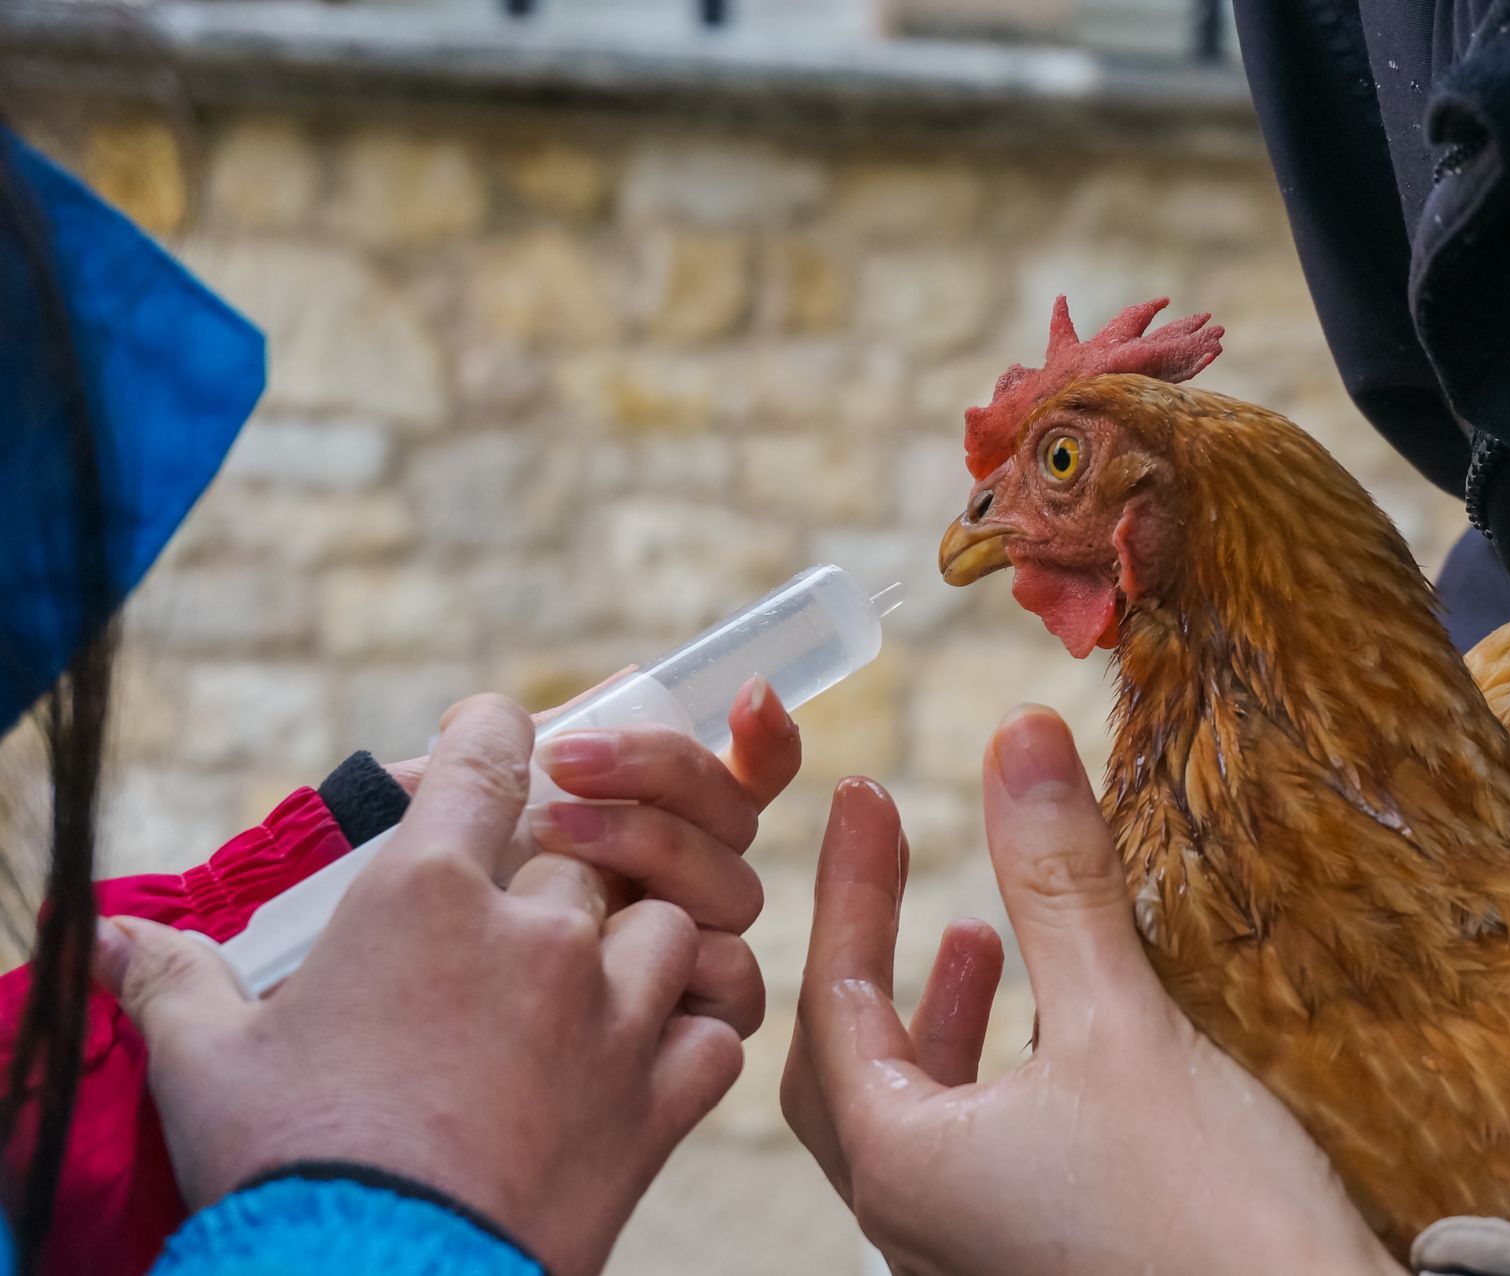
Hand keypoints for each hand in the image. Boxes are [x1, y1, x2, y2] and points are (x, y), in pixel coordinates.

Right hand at [95, 695, 746, 1275]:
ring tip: (593, 981)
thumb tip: (101, 941)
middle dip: (560, 865)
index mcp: (428, 895)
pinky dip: (696, 1030)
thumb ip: (171, 980)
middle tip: (521, 908)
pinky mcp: (659, 1097)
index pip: (490, 759)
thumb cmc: (287, 1165)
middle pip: (586, 847)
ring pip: (674, 921)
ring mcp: (612, 1012)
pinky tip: (655, 1050)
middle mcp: (539, 934)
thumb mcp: (207, 1064)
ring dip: (641, 941)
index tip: (496, 736)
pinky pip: (718, 1027)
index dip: (496, 733)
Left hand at [396, 672, 802, 1035]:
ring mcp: (684, 962)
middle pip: (734, 813)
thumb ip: (514, 756)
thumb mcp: (432, 826)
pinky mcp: (688, 1037)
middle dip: (663, 770)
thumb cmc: (386, 936)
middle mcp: (672, 890)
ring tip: (553, 841)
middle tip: (566, 763)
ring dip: (657, 844)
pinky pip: (737, 985)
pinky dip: (702, 959)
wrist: (352, 1054)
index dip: (762, 735)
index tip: (751, 696)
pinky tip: (628, 947)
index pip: (734, 775)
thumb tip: (620, 682)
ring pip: (736, 886)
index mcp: (634, 829)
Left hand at [781, 706, 1400, 1275]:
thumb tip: (1019, 739)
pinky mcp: (1031, 1260)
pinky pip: (973, 1148)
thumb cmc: (1206, 1223)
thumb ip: (1059, 883)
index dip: (849, 885)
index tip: (863, 795)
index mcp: (902, 1164)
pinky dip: (988, 1069)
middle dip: (868, 951)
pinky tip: (1053, 1034)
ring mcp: (970, 1251)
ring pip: (914, 1110)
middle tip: (891, 857)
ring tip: (979, 935)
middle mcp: (913, 1221)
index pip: (834, 996)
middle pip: (846, 1062)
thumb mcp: (1121, 1026)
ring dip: (935, 1014)